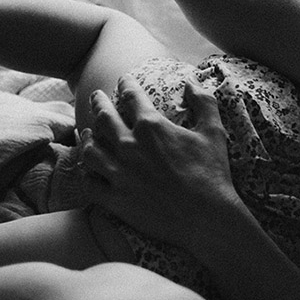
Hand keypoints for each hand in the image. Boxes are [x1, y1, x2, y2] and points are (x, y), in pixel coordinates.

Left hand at [79, 77, 240, 249]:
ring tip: (87, 132)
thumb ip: (203, 101)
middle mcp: (129, 146)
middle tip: (96, 96)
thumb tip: (191, 81)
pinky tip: (87, 170)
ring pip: (90, 149)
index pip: (130, 96)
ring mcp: (119, 174)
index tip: (123, 80)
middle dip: (98, 102)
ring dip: (87, 137)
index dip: (125, 84)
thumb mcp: (214, 131)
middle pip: (103, 117)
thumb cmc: (212, 174)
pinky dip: (86, 174)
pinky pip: (89, 183)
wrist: (207, 219)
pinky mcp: (115, 199)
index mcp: (151, 126)